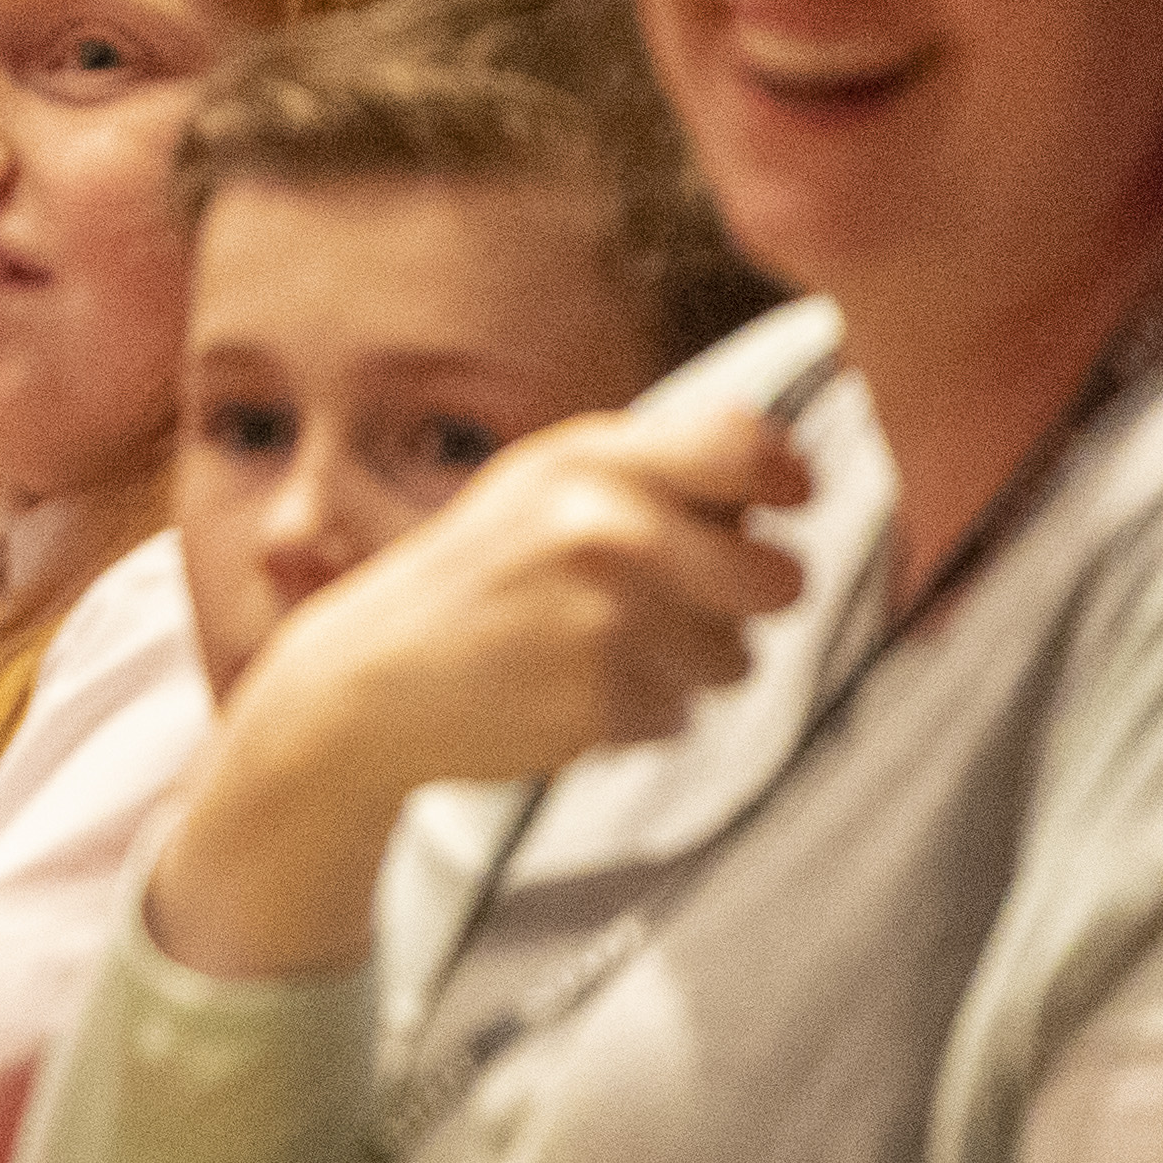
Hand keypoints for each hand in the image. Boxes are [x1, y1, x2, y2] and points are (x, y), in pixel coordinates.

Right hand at [152, 401, 821, 980]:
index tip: (791, 504)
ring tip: (599, 651)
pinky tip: (570, 692)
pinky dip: (641, 716)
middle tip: (687, 606)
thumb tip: (782, 477)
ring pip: (738, 658)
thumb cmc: (477, 580)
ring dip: (688, 667)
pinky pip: (683, 716)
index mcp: (592, 459)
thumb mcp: (541, 488)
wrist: (371, 680)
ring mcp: (605, 616)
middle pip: (779, 578)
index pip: (746, 446)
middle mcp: (605, 526)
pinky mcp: (602, 700)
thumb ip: (650, 473)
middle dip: (748, 603)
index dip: (789, 479)